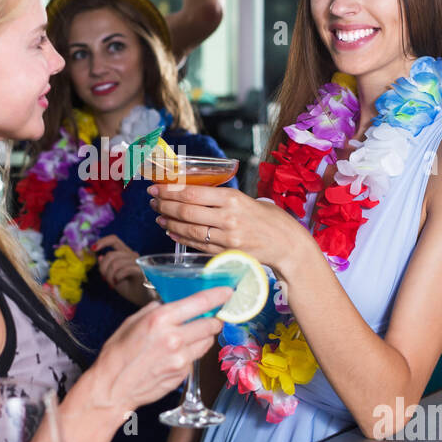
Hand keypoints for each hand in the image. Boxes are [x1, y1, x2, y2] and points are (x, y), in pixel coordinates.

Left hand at [93, 234, 149, 305]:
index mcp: (125, 254)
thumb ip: (107, 266)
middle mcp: (132, 255)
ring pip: (115, 263)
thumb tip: (100, 257)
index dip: (102, 242)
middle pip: (110, 255)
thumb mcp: (114, 277)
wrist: (145, 300)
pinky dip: (117, 277)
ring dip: (109, 276)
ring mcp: (138, 262)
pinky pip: (125, 270)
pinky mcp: (142, 271)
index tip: (93, 249)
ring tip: (112, 284)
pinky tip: (117, 282)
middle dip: (103, 268)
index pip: (114, 240)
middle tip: (104, 279)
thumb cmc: (131, 289)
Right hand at [94, 286, 229, 413]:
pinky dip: (191, 354)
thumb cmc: (118, 354)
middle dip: (212, 319)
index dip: (218, 295)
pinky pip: (196, 359)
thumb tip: (172, 304)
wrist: (113, 388)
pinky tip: (175, 356)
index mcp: (161, 320)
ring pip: (207, 342)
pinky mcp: (184, 375)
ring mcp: (181, 359)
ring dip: (204, 336)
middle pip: (211, 324)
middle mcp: (175, 338)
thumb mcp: (132, 322)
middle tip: (209, 317)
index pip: (200, 303)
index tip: (227, 292)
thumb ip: (156, 310)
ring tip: (189, 337)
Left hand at [148, 183, 305, 275]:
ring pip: (188, 230)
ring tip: (158, 216)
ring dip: (169, 223)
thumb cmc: (270, 219)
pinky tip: (171, 232)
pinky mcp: (226, 254)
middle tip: (152, 201)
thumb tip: (192, 192)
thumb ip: (222, 198)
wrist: (288, 246)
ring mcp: (226, 239)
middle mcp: (228, 218)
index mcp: (233, 199)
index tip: (156, 187)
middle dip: (164, 205)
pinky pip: (197, 245)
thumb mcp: (248, 200)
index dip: (170, 190)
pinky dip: (181, 238)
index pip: (192, 193)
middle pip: (186, 211)